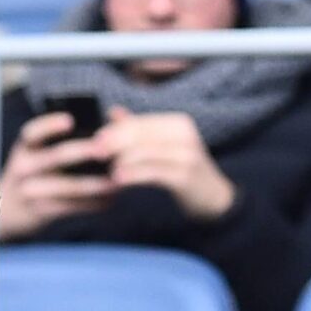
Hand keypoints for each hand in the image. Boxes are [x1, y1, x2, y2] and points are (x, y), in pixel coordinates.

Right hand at [0, 110, 116, 241]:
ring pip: (68, 186)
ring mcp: (30, 190)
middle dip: (84, 152)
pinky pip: (70, 207)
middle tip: (107, 150)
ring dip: (95, 184)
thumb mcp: (38, 153)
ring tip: (116, 183)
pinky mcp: (41, 211)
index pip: (32, 132)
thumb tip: (115, 114)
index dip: (49, 125)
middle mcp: (24, 166)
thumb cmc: (37, 173)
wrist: (12, 210)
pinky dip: (92, 204)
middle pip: (56, 157)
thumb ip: (67, 138)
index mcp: (25, 148)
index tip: (70, 120)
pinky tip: (109, 200)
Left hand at [101, 108, 237, 222]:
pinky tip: (118, 180)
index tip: (97, 139)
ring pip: (144, 152)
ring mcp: (186, 155)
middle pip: (140, 134)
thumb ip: (140, 129)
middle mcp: (184, 135)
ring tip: (107, 170)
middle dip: (114, 143)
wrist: (215, 198)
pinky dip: (133, 175)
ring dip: (122, 161)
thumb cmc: (186, 171)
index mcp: (178, 123)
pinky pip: (152, 172)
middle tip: (95, 153)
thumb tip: (113, 112)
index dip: (115, 130)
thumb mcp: (165, 145)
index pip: (140, 122)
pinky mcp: (185, 175)